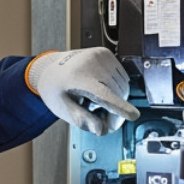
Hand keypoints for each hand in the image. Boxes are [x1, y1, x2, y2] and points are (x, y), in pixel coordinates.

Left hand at [26, 48, 140, 134]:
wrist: (50, 67)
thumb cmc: (56, 89)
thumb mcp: (63, 108)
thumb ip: (83, 120)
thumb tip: (101, 130)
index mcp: (77, 78)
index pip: (103, 94)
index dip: (119, 107)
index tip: (133, 115)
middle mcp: (89, 63)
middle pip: (117, 94)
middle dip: (115, 112)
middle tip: (102, 121)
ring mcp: (99, 56)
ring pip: (123, 86)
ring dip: (117, 100)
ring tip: (96, 102)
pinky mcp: (106, 53)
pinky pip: (121, 77)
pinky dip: (116, 88)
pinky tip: (101, 89)